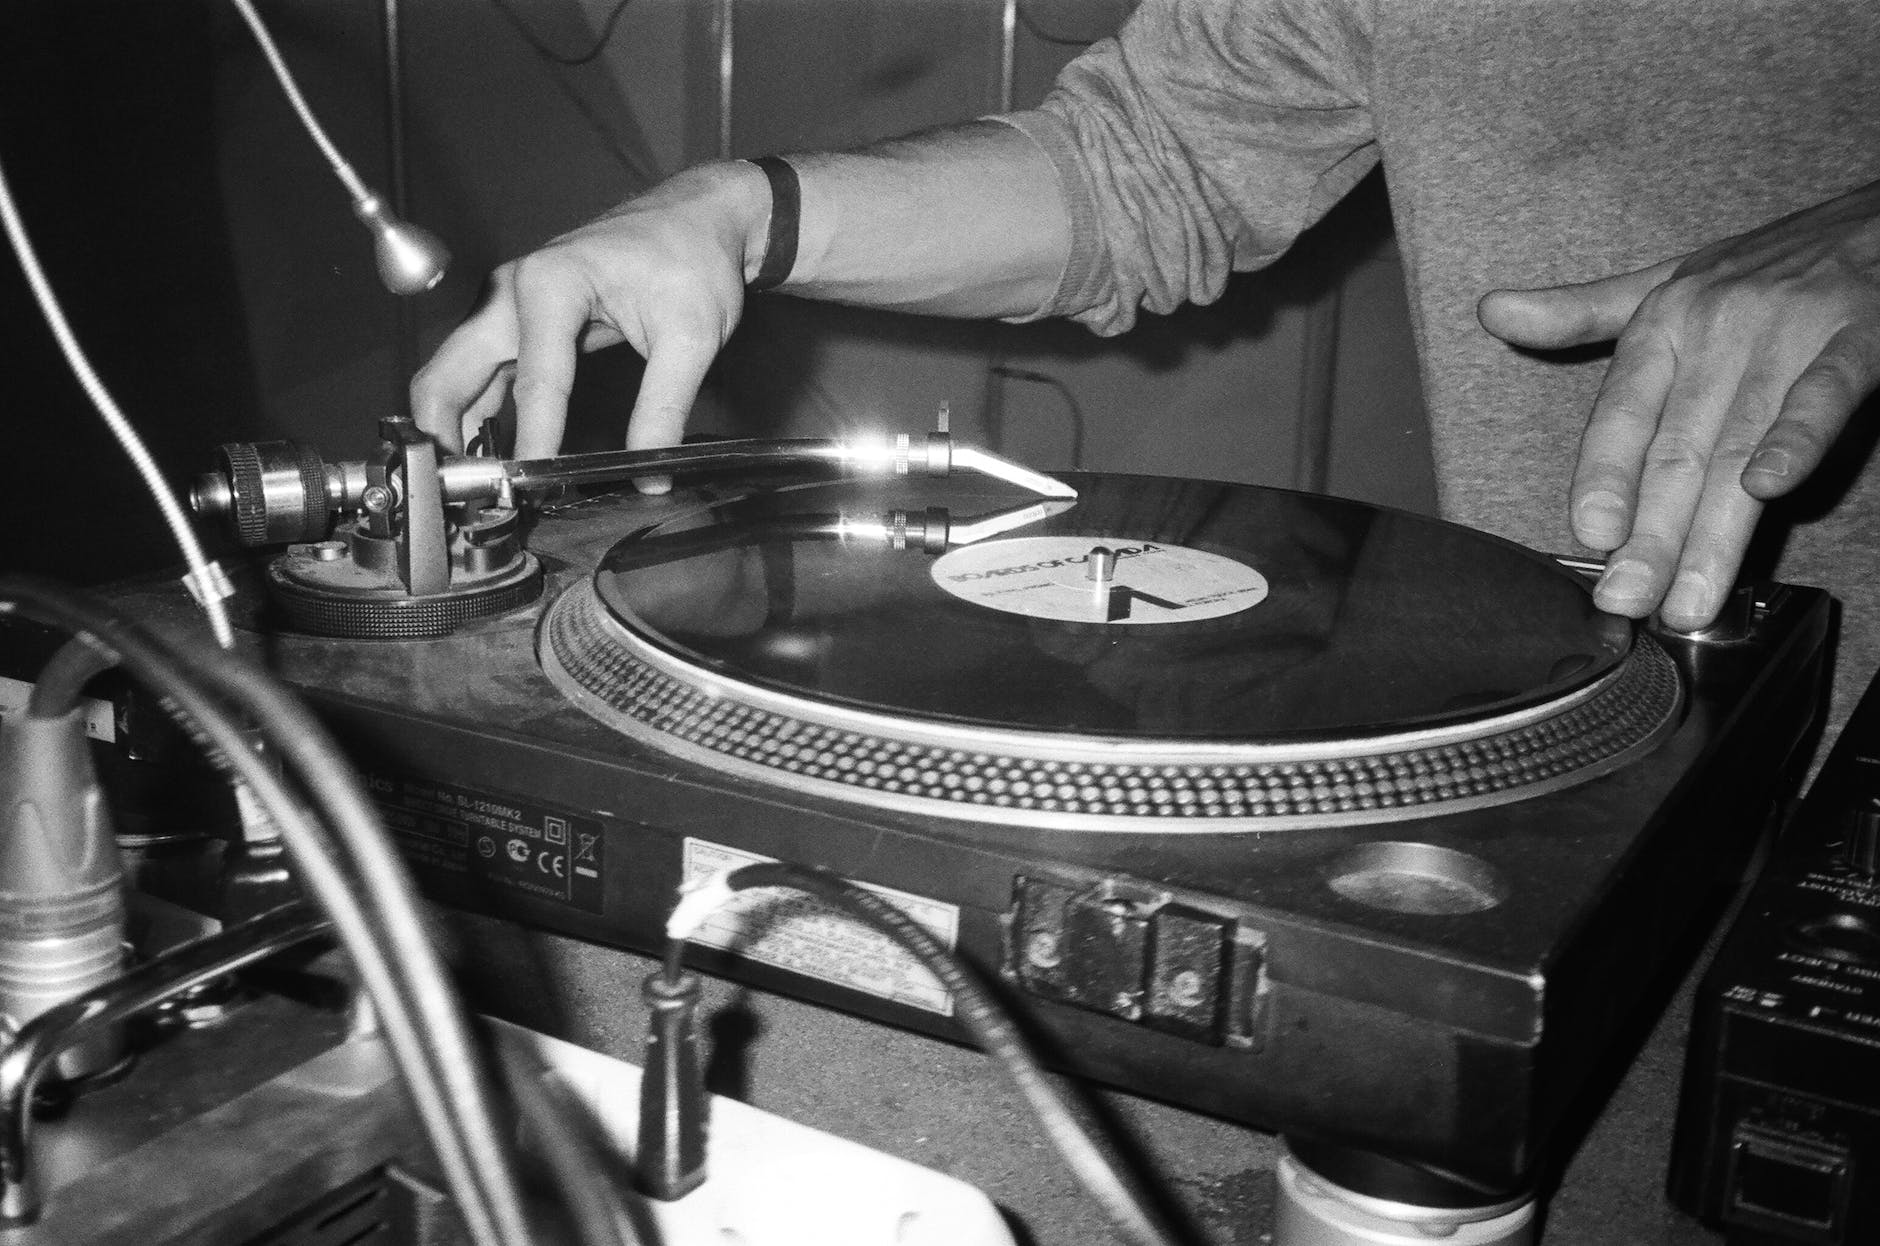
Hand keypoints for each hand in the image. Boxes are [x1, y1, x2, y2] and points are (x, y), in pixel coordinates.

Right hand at [411, 162, 768, 465]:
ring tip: (470, 488)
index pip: (535, 381)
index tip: (524, 487)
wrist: (696, 220)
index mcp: (551, 283)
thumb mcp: (691, 338)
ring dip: (452, 428)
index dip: (531, 440)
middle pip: (450, 371)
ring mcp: (507, 305)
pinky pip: (480, 373)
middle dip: (443, 434)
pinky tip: (490, 455)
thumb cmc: (692, 260)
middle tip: (459, 494)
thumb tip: (650, 473)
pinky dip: (476, 413)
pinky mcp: (516, 321)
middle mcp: (512, 290)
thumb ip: (664, 408)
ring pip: (454, 374)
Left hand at [1478, 180, 1879, 629]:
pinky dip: (1795, 439)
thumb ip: (1582, 311)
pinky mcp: (1860, 334)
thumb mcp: (1668, 278)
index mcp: (1663, 324)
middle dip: (1650, 537)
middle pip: (1674, 451)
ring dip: (1713, 530)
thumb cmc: (1772, 260)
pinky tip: (1769, 488)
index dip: (1602, 478)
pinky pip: (1821, 395)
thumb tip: (1491, 311)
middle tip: (1627, 603)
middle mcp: (1715, 327)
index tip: (1589, 539)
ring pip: (1737, 445)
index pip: (1620, 416)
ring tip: (1690, 600)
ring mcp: (1787, 331)